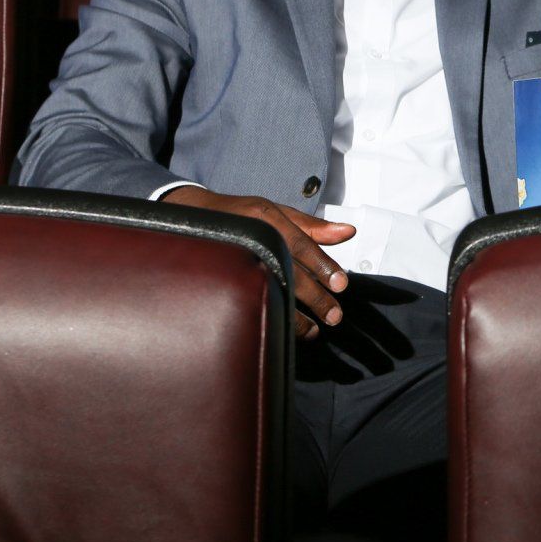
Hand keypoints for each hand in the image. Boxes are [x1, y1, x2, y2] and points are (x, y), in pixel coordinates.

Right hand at [163, 186, 354, 338]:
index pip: (301, 245)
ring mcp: (236, 258)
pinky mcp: (225, 275)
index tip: (340, 284)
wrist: (191, 214)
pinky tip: (285, 327)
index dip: (323, 265)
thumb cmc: (241, 213)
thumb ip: (312, 226)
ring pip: (271, 291)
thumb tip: (348, 232)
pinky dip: (271, 317)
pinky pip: (252, 299)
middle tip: (333, 315)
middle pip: (289, 272)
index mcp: (268, 219)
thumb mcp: (276, 211)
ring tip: (313, 330)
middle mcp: (253, 237)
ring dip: (295, 315)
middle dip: (315, 297)